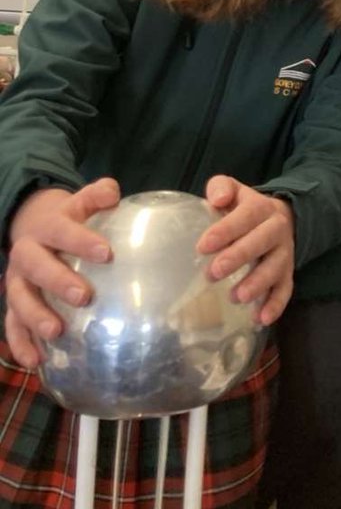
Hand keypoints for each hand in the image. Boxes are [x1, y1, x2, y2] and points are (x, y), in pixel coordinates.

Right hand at [5, 178, 119, 367]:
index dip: (81, 241)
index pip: (62, 230)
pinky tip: (36, 363)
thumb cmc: (69, 220)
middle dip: (58, 281)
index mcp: (47, 227)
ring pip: (19, 299)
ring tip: (56, 331)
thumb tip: (113, 193)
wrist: (33, 227)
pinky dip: (20, 344)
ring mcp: (17, 281)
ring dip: (35, 316)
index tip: (106, 253)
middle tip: (84, 296)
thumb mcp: (80, 203)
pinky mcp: (13, 305)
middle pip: (36, 267)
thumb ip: (97, 196)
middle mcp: (26, 254)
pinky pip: (12, 326)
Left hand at [197, 176, 294, 326]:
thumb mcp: (235, 191)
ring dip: (257, 283)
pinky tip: (260, 319)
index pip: (245, 216)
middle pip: (261, 242)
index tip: (202, 246)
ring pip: (276, 268)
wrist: (281, 218)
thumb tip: (217, 199)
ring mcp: (285, 253)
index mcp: (260, 208)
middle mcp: (276, 229)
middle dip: (238, 257)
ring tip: (236, 298)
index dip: (225, 231)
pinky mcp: (288, 273)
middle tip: (212, 273)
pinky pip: (286, 290)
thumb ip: (221, 188)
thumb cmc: (245, 209)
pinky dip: (275, 305)